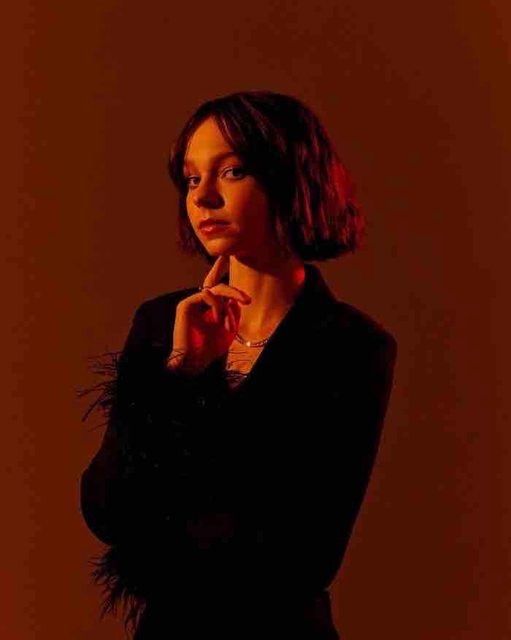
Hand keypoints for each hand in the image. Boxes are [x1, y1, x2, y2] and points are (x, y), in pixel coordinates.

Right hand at [167, 255, 250, 374]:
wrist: (195, 361)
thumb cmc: (211, 348)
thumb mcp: (229, 328)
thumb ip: (232, 311)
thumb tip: (233, 297)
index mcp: (207, 306)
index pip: (215, 284)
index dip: (218, 268)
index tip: (225, 255)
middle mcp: (199, 302)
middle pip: (220, 287)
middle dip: (235, 292)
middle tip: (247, 301)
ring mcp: (191, 302)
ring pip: (216, 291)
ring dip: (227, 307)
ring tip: (228, 325)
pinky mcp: (185, 305)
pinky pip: (207, 295)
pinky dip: (217, 307)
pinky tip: (218, 320)